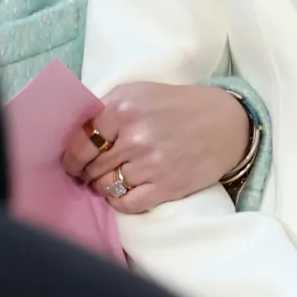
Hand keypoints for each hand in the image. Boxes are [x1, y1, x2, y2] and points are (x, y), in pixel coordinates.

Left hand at [62, 80, 250, 211]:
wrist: (225, 122)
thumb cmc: (175, 105)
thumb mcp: (138, 92)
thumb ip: (104, 108)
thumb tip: (71, 133)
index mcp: (124, 108)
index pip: (79, 142)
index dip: (71, 156)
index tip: (72, 161)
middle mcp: (135, 136)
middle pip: (91, 167)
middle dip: (87, 171)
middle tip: (92, 170)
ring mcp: (151, 164)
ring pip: (106, 186)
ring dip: (104, 185)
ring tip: (112, 177)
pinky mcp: (166, 186)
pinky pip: (126, 204)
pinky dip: (120, 200)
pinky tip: (127, 189)